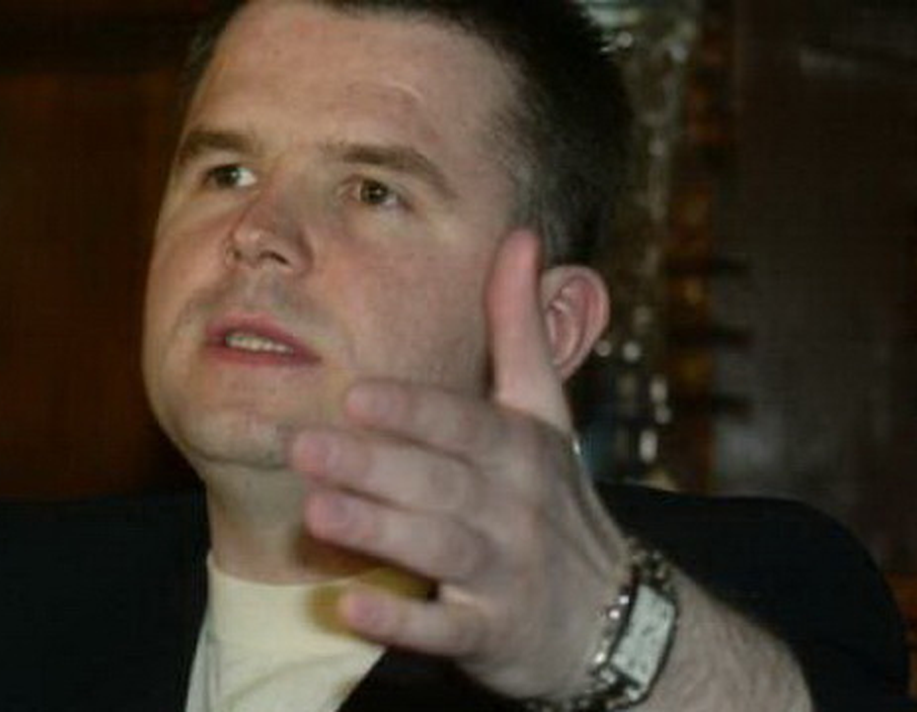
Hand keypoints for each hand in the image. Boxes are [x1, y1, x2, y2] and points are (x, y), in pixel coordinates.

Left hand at [290, 230, 629, 697]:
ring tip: (317, 512)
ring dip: (381, 531)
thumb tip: (521, 237)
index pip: (463, 424)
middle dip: (374, 465)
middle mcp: (514, 507)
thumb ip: (521, 331)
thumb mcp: (545, 414)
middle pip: (440, 482)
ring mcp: (506, 575)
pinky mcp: (494, 635)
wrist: (612, 616)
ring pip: (441, 549)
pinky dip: (403, 625)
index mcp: (519, 449)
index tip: (355, 395)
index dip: (414, 411)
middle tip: (304, 447)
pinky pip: (447, 632)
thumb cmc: (554, 499)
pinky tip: (350, 610)